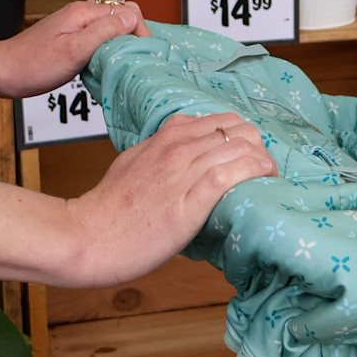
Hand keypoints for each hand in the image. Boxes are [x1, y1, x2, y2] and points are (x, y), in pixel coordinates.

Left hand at [0, 0, 151, 97]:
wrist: (4, 72)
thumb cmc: (35, 65)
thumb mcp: (76, 50)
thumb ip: (106, 31)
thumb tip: (133, 18)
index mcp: (84, 12)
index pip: (128, 9)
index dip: (140, 30)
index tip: (141, 52)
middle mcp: (81, 12)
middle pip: (121, 10)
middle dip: (134, 29)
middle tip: (134, 55)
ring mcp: (74, 22)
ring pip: (110, 20)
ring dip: (122, 34)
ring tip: (122, 55)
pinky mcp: (69, 34)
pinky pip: (98, 30)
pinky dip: (108, 40)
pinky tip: (105, 57)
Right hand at [64, 114, 275, 284]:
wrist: (87, 236)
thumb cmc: (109, 208)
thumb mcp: (135, 163)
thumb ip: (161, 152)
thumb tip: (185, 153)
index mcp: (166, 136)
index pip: (221, 120)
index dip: (243, 135)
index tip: (250, 155)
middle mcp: (177, 148)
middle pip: (238, 130)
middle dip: (258, 147)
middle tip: (263, 169)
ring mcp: (182, 173)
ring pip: (239, 148)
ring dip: (262, 161)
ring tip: (269, 178)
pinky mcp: (188, 202)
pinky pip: (230, 175)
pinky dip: (253, 173)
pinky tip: (263, 180)